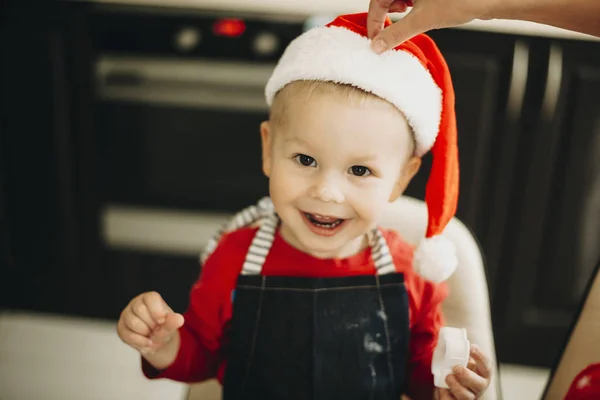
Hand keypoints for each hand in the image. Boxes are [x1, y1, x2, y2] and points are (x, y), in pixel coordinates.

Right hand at [117, 291, 183, 356]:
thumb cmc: (163, 329)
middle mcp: (136, 303)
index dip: (156, 311)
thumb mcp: (170, 326)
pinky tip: (145, 341)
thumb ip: (173, 322)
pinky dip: (139, 341)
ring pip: (132, 321)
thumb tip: (179, 319)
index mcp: (150, 299)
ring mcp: (126, 315)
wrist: (156, 343)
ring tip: (150, 334)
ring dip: (145, 332)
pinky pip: (126, 334)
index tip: (161, 321)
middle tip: (156, 328)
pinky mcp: (121, 327)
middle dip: (151, 324)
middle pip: (140, 309)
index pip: (150, 297)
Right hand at [367, 0, 498, 52]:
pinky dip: (411, 6)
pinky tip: (420, 12)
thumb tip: (377, 45)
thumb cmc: (461, 1)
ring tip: (410, 18)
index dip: (373, 21)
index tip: (375, 39)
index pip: (377, 0)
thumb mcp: (422, 20)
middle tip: (392, 29)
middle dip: (386, 15)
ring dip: (399, 11)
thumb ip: (395, 33)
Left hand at [436, 344, 492, 399]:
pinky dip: (445, 395)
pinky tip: (441, 388)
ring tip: (448, 376)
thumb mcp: (462, 360)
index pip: (487, 366)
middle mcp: (479, 386)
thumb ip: (459, 351)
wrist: (450, 385)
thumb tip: (445, 336)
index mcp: (482, 373)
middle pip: (479, 384)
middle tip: (457, 368)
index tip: (471, 347)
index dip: (480, 356)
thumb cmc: (459, 368)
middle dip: (467, 376)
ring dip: (456, 386)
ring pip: (466, 396)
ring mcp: (469, 396)